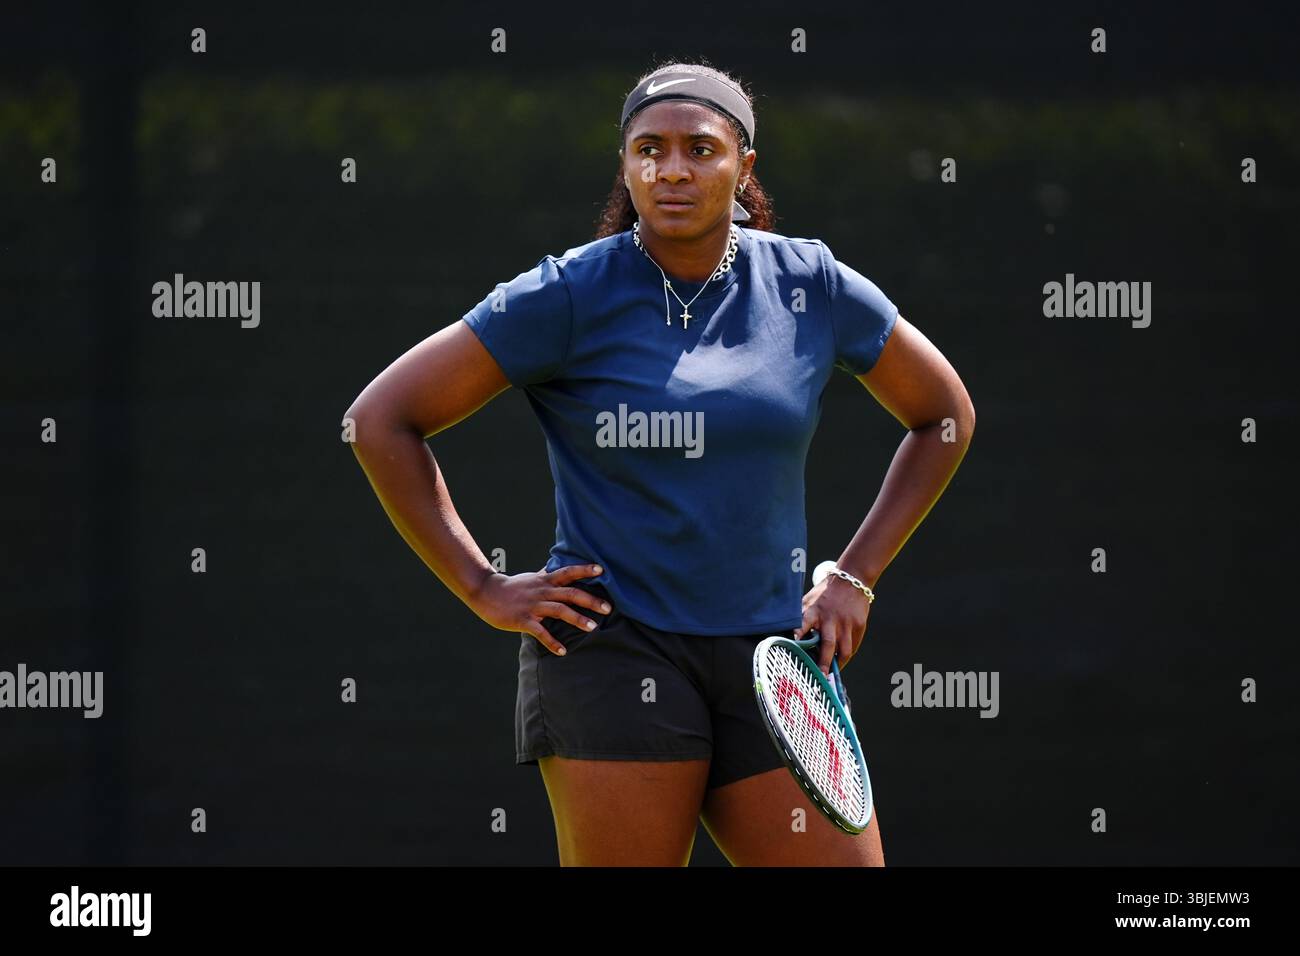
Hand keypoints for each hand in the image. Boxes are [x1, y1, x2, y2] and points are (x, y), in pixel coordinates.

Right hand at [468, 563, 610, 656]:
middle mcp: (542, 591)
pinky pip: (540, 632)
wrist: (485, 592)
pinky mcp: (523, 620)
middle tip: (608, 607)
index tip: (602, 569)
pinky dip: (552, 642)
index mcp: (545, 581)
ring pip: (559, 610)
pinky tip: (563, 651)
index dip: (584, 570)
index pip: (568, 572)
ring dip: (577, 619)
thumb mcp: (532, 578)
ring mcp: (533, 605)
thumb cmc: (512, 587)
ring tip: (592, 627)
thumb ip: (547, 573)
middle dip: (590, 600)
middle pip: (570, 593)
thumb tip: (559, 564)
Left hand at [793, 574, 870, 677]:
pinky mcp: (858, 626)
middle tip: (822, 676)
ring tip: (832, 675)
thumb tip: (790, 639)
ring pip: (844, 650)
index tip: (794, 645)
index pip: (802, 624)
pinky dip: (846, 655)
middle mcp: (830, 619)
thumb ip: (801, 619)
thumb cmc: (824, 594)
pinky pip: (853, 646)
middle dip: (824, 662)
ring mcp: (846, 623)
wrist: (851, 580)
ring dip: (838, 664)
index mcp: (813, 611)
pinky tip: (841, 660)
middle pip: (828, 644)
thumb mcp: (809, 601)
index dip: (797, 634)